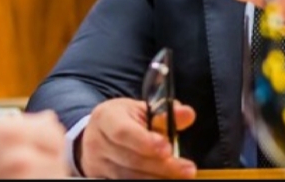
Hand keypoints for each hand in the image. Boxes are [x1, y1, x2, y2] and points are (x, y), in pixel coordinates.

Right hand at [79, 98, 197, 178]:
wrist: (100, 133)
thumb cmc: (125, 118)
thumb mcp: (143, 109)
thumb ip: (166, 113)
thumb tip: (187, 114)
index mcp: (106, 117)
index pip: (123, 132)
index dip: (145, 142)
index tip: (167, 149)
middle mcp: (97, 141)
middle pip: (130, 158)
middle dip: (161, 165)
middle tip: (187, 169)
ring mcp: (98, 163)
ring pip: (129, 176)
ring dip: (158, 177)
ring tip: (181, 175)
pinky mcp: (102, 177)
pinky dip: (148, 181)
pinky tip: (165, 179)